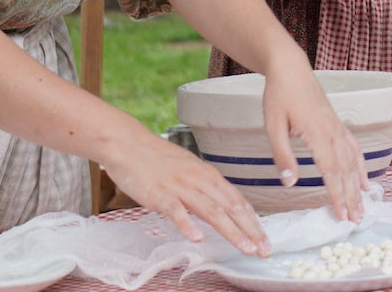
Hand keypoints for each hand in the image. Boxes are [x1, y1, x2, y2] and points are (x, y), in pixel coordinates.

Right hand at [101, 128, 273, 255]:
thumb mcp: (189, 169)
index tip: (264, 239)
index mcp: (208, 175)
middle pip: (231, 207)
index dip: (253, 221)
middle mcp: (199, 180)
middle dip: (250, 230)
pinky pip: (175, 210)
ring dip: (230, 231)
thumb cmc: (157, 158)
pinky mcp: (159, 193)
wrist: (128, 143)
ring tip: (244, 247)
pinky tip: (196, 238)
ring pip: (211, 211)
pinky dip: (187, 224)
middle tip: (264, 249)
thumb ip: (205, 187)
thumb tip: (221, 202)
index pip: (237, 200)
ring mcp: (180, 186)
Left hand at [261, 58, 368, 222]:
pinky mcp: (337, 123)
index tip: (341, 215)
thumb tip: (290, 182)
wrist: (290, 69)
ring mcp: (338, 127)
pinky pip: (354, 148)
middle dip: (352, 197)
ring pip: (353, 160)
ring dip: (359, 185)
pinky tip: (364, 178)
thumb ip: (282, 154)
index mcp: (317, 134)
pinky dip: (362, 165)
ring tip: (364, 205)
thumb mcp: (273, 126)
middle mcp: (333, 132)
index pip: (331, 171)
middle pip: (347, 170)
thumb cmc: (278, 96)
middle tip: (356, 219)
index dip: (337, 195)